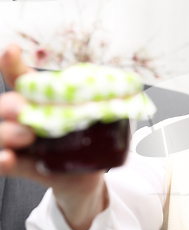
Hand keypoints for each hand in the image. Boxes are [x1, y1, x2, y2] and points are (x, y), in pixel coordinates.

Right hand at [0, 44, 106, 229]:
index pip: (23, 80)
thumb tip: (135, 92)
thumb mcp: (100, 121)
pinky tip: (8, 159)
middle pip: (8, 105)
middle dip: (11, 104)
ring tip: (27, 136)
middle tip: (23, 110)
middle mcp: (26, 119)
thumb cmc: (90, 142)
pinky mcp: (23, 167)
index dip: (13, 65)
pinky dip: (3, 162)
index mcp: (44, 102)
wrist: (89, 178)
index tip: (11, 51)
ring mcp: (21, 144)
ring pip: (2, 133)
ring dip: (8, 133)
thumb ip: (109, 106)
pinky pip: (5, 165)